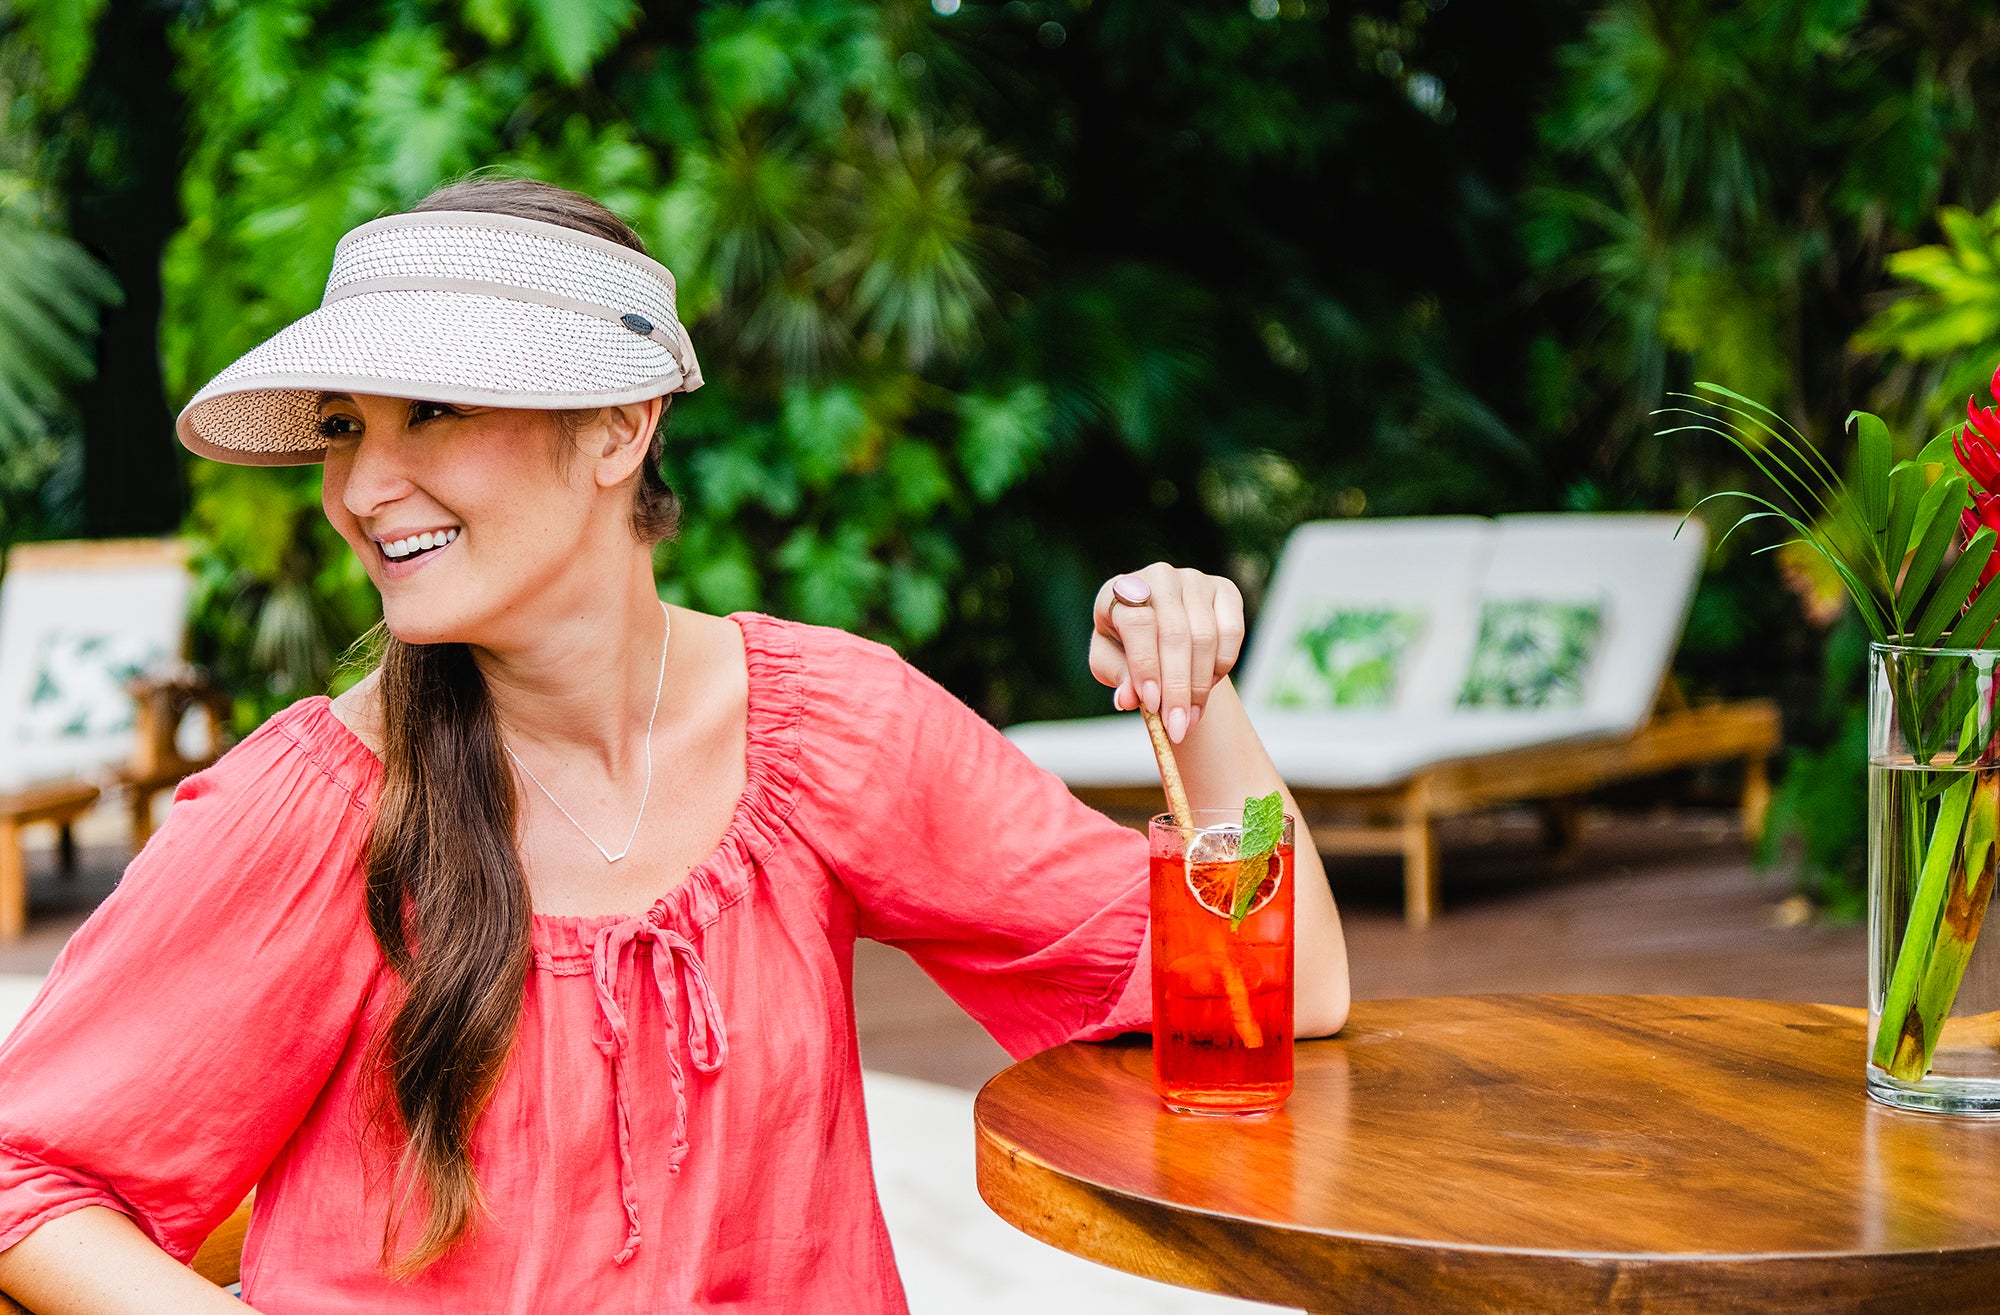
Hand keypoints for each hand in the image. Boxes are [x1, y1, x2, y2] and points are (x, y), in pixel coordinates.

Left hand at [1090, 564, 1245, 743]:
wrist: (1160, 630)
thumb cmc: (1126, 647)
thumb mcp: (1110, 664)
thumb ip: (1118, 678)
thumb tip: (1128, 699)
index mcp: (1119, 590)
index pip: (1137, 623)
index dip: (1146, 666)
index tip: (1152, 706)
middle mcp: (1158, 576)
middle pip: (1175, 634)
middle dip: (1177, 688)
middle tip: (1178, 728)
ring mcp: (1194, 579)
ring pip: (1205, 637)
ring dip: (1200, 686)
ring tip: (1191, 719)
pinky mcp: (1224, 590)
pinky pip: (1232, 632)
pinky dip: (1222, 666)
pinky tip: (1208, 687)